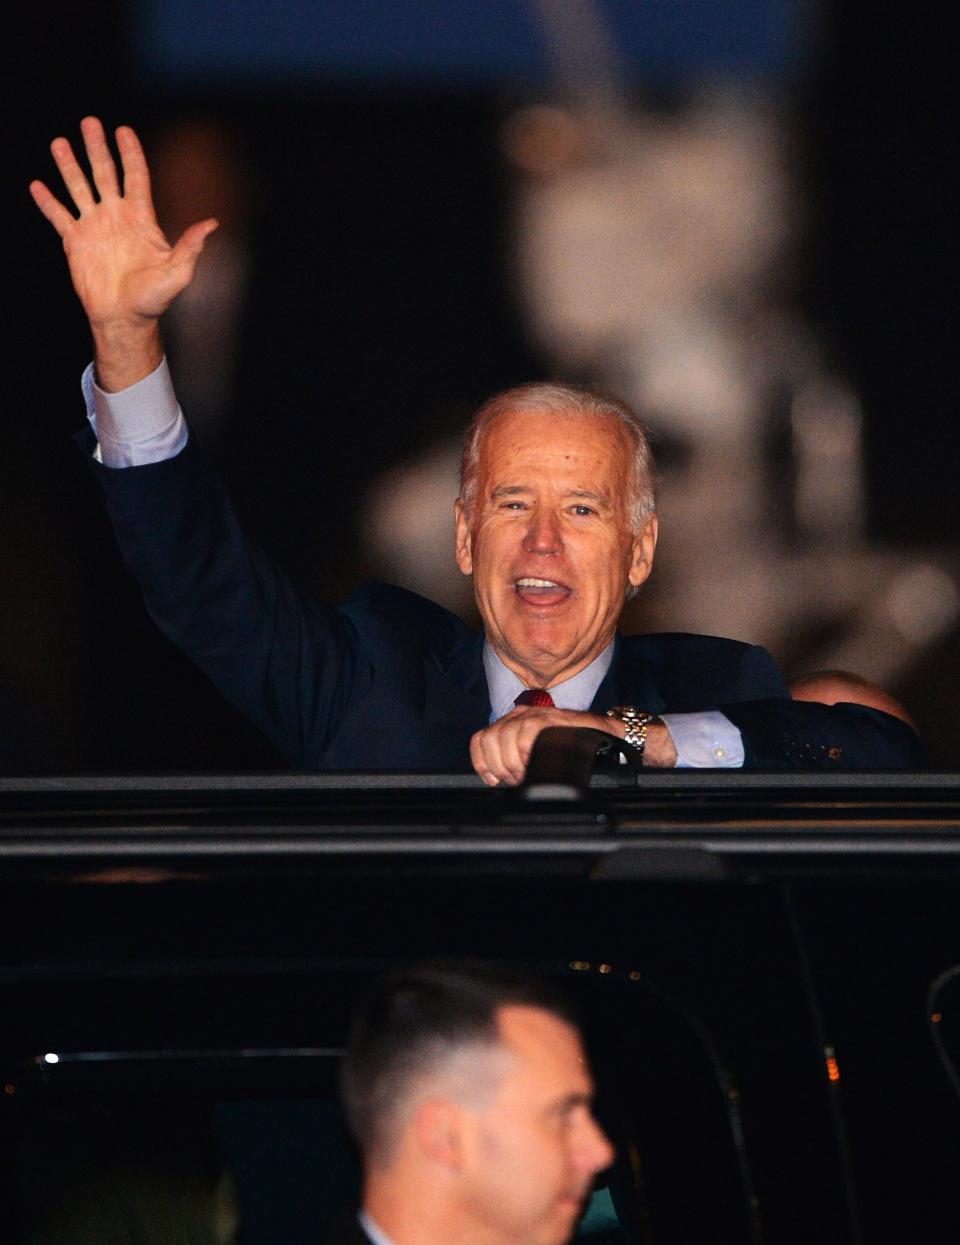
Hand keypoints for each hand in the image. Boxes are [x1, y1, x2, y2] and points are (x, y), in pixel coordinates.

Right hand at [30, 116, 218, 388]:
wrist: (124, 319)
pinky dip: (48, 202)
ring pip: (79, 188)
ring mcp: (95, 227)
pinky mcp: (75, 243)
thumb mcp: (177, 272)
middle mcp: (116, 217)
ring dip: (69, 165)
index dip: (130, 154)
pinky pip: (59, 217)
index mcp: (141, 219)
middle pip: (105, 173)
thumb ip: (191, 246)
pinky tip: (37, 185)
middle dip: (97, 148)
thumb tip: (212, 224)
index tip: (123, 130)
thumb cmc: (154, 299)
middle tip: (90, 122)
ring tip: (59, 143)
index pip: (135, 177)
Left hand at [470, 706, 618, 786]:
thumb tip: (493, 780)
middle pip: (491, 739)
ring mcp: (534, 714)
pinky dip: (525, 752)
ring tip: (528, 774)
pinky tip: (533, 763)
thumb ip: (515, 759)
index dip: (482, 763)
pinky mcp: (549, 718)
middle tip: (518, 779)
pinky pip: (525, 734)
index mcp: (513, 722)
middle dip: (502, 766)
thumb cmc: (573, 749)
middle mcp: (520, 714)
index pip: (481, 738)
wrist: (605, 737)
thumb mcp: (538, 752)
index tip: (494, 780)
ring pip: (504, 737)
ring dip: (513, 762)